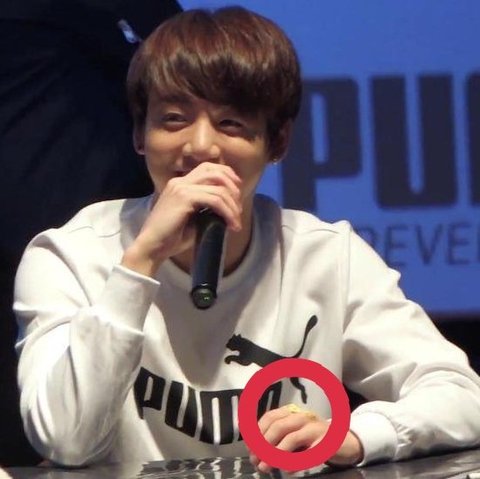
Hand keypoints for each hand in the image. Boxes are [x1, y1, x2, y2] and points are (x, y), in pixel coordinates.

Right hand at [122, 162, 241, 275]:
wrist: (152, 247)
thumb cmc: (171, 238)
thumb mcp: (193, 219)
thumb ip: (207, 209)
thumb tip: (228, 209)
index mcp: (181, 184)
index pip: (208, 168)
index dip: (227, 176)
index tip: (237, 193)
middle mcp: (180, 182)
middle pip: (215, 171)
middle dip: (233, 186)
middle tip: (240, 207)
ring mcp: (181, 188)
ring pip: (218, 188)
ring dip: (233, 205)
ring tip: (237, 222)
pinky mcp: (184, 198)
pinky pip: (214, 200)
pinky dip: (227, 212)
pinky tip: (231, 224)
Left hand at [249, 404, 363, 472]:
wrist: (343, 441)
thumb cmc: (312, 438)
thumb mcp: (292, 433)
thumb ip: (275, 436)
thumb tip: (252, 446)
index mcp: (292, 412)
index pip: (270, 416)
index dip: (257, 432)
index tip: (249, 447)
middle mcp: (303, 416)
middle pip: (278, 426)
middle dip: (263, 444)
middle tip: (256, 460)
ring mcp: (315, 428)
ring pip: (291, 438)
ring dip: (275, 454)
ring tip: (266, 467)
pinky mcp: (326, 443)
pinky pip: (308, 453)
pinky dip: (295, 462)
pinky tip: (287, 470)